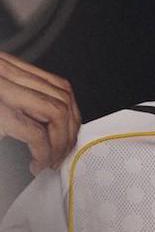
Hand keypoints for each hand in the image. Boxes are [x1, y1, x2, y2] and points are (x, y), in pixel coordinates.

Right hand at [0, 51, 80, 174]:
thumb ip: (24, 102)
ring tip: (50, 160)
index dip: (71, 114)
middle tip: (62, 154)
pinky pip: (36, 134)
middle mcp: (5, 72)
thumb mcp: (2, 100)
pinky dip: (44, 153)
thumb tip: (56, 128)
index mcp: (7, 68)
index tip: (69, 135)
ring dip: (60, 143)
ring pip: (56, 113)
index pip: (58, 86)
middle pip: (63, 98)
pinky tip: (37, 163)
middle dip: (70, 131)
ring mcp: (2, 90)